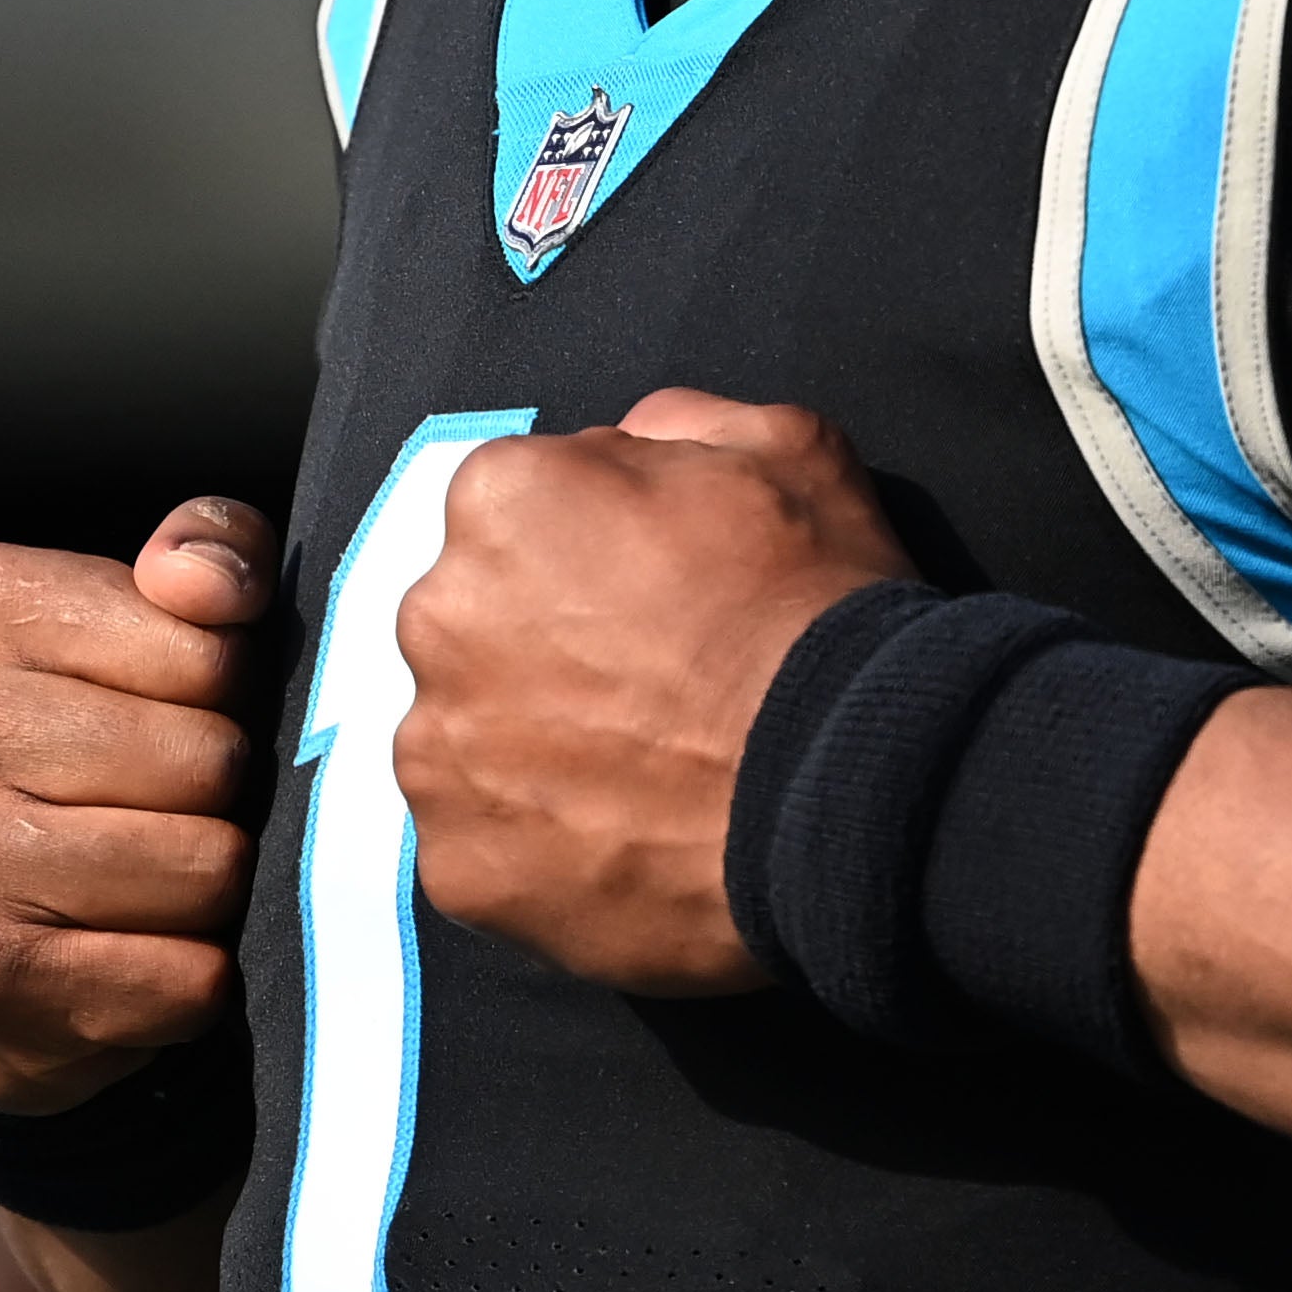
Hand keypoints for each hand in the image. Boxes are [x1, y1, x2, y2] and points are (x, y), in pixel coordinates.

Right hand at [0, 496, 275, 1112]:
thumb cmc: (86, 744)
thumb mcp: (144, 616)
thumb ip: (213, 553)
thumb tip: (208, 585)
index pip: (209, 648)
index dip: (229, 693)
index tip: (170, 711)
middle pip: (208, 760)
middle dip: (223, 795)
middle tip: (166, 809)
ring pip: (208, 868)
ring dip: (216, 889)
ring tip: (155, 878)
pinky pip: (185, 977)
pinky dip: (195, 978)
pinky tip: (138, 956)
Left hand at [396, 390, 914, 992]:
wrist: (853, 792)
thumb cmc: (818, 611)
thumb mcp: (781, 448)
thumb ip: (670, 426)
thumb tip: (621, 446)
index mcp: (502, 499)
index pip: (518, 509)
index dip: (592, 546)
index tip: (652, 591)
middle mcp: (439, 616)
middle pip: (473, 620)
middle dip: (541, 644)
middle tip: (646, 686)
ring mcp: (440, 752)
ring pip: (467, 734)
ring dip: (530, 745)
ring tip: (639, 774)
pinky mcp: (459, 865)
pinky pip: (484, 840)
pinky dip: (540, 844)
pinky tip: (624, 839)